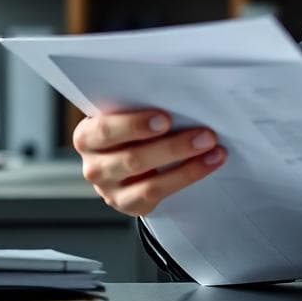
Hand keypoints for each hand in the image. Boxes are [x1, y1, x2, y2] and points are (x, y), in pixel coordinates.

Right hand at [72, 110, 225, 216]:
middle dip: (173, 147)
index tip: (166, 119)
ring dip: (188, 167)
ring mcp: (110, 190)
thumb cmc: (131, 127)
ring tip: (213, 150)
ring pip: (149, 184)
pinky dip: (188, 177)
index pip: (105, 131)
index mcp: (87, 136)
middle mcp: (94, 166)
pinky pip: (159, 195)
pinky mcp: (129, 205)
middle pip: (132, 159)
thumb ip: (141, 106)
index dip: (135, 125)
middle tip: (206, 135)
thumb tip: (179, 95)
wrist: (130, 157)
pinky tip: (209, 163)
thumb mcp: (127, 113)